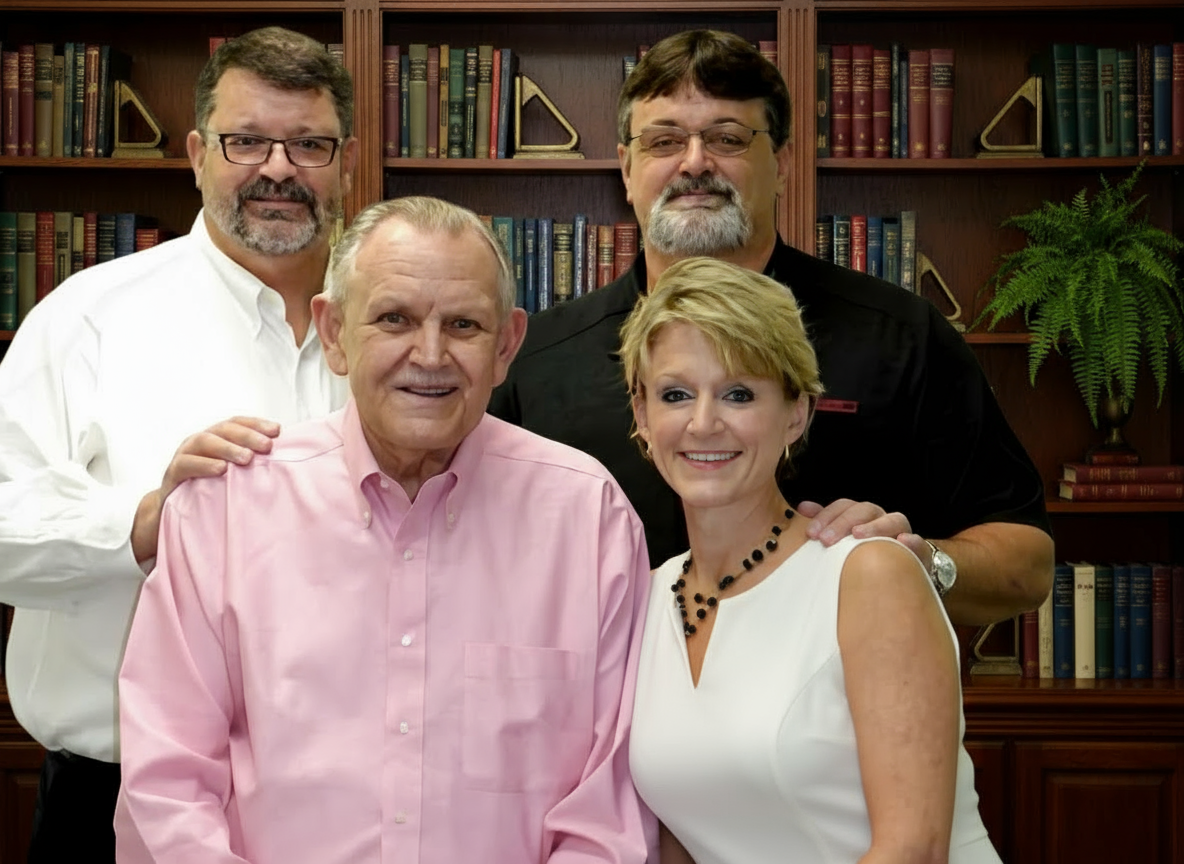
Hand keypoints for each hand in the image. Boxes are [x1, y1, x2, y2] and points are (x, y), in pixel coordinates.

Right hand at [130, 417, 280, 562]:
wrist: (172, 509)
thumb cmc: (210, 489)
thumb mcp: (233, 474)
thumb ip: (252, 465)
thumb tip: (287, 461)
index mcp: (218, 437)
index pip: (238, 423)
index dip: (257, 424)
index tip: (277, 431)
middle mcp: (201, 441)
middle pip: (225, 429)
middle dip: (247, 435)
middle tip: (267, 446)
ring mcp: (185, 454)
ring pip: (205, 442)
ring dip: (228, 448)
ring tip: (247, 458)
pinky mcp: (172, 473)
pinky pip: (186, 464)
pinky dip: (204, 465)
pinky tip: (221, 470)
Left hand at [798, 498, 915, 551]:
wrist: (899, 578)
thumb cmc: (865, 556)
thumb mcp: (843, 540)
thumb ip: (826, 522)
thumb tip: (802, 507)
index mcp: (863, 515)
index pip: (844, 506)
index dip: (827, 516)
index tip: (811, 534)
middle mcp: (882, 519)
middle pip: (864, 510)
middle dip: (844, 523)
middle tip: (826, 540)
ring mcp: (902, 533)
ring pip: (893, 520)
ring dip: (875, 526)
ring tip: (858, 535)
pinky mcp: (919, 553)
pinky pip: (919, 543)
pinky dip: (912, 541)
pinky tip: (902, 542)